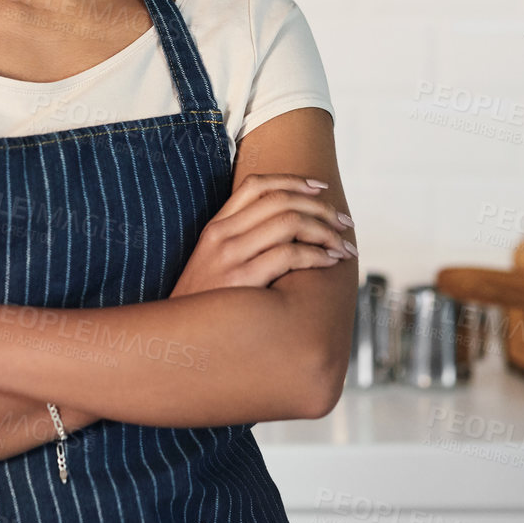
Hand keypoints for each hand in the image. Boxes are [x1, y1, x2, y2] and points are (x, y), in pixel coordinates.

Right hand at [170, 174, 354, 297]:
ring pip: (290, 222)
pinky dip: (318, 254)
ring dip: (326, 231)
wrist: (179, 341)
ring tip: (343, 246)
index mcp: (215, 227)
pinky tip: (330, 262)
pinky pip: (290, 255)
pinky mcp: (243, 281)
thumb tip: (289, 229)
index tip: (322, 188)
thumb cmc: (206, 307)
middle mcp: (221, 235)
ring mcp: (230, 257)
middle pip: (280, 200)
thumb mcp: (213, 264)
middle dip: (321, 207)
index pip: (257, 184)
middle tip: (344, 223)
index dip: (294, 181)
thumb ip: (242, 242)